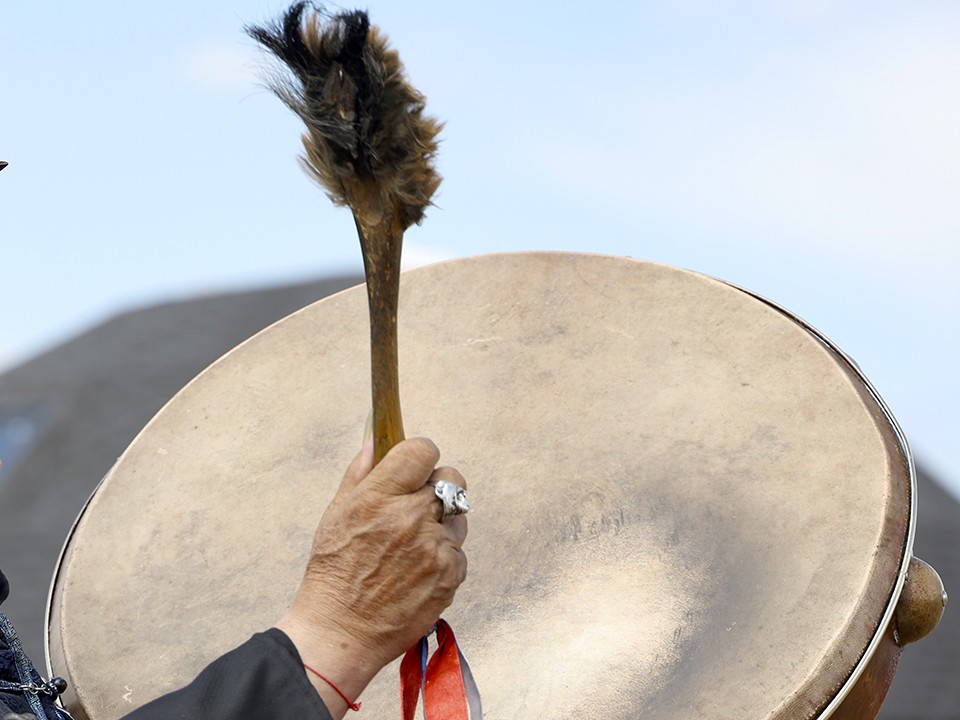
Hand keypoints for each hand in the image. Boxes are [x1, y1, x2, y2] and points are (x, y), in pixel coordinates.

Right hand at [276, 437, 467, 716]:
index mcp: (380, 497)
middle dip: (436, 485)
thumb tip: (375, 438)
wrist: (341, 632)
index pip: (423, 450)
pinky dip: (444, 556)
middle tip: (416, 505)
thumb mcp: (337, 513)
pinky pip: (458, 551)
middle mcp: (411, 518)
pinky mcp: (450, 575)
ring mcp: (434, 547)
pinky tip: (418, 570)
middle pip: (451, 477)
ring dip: (442, 523)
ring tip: (413, 544)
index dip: (420, 455)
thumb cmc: (334, 572)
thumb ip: (361, 472)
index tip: (414, 466)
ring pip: (458, 515)